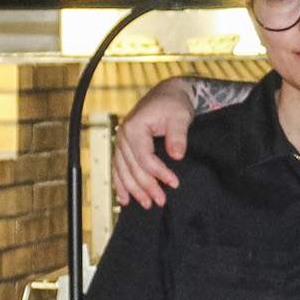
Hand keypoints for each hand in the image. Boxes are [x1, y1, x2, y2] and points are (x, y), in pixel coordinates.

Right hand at [111, 80, 196, 208]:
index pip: (144, 158)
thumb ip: (178, 136)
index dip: (159, 173)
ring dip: (133, 190)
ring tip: (146, 204)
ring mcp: (121, 141)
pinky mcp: (124, 146)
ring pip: (123, 171)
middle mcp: (123, 135)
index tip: (174, 183)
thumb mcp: (180, 117)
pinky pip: (118, 168)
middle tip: (161, 201)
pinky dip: (120, 184)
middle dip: (147, 187)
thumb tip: (176, 156)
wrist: (167, 94)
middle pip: (133, 168)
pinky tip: (124, 199)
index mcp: (134, 127)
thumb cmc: (174, 104)